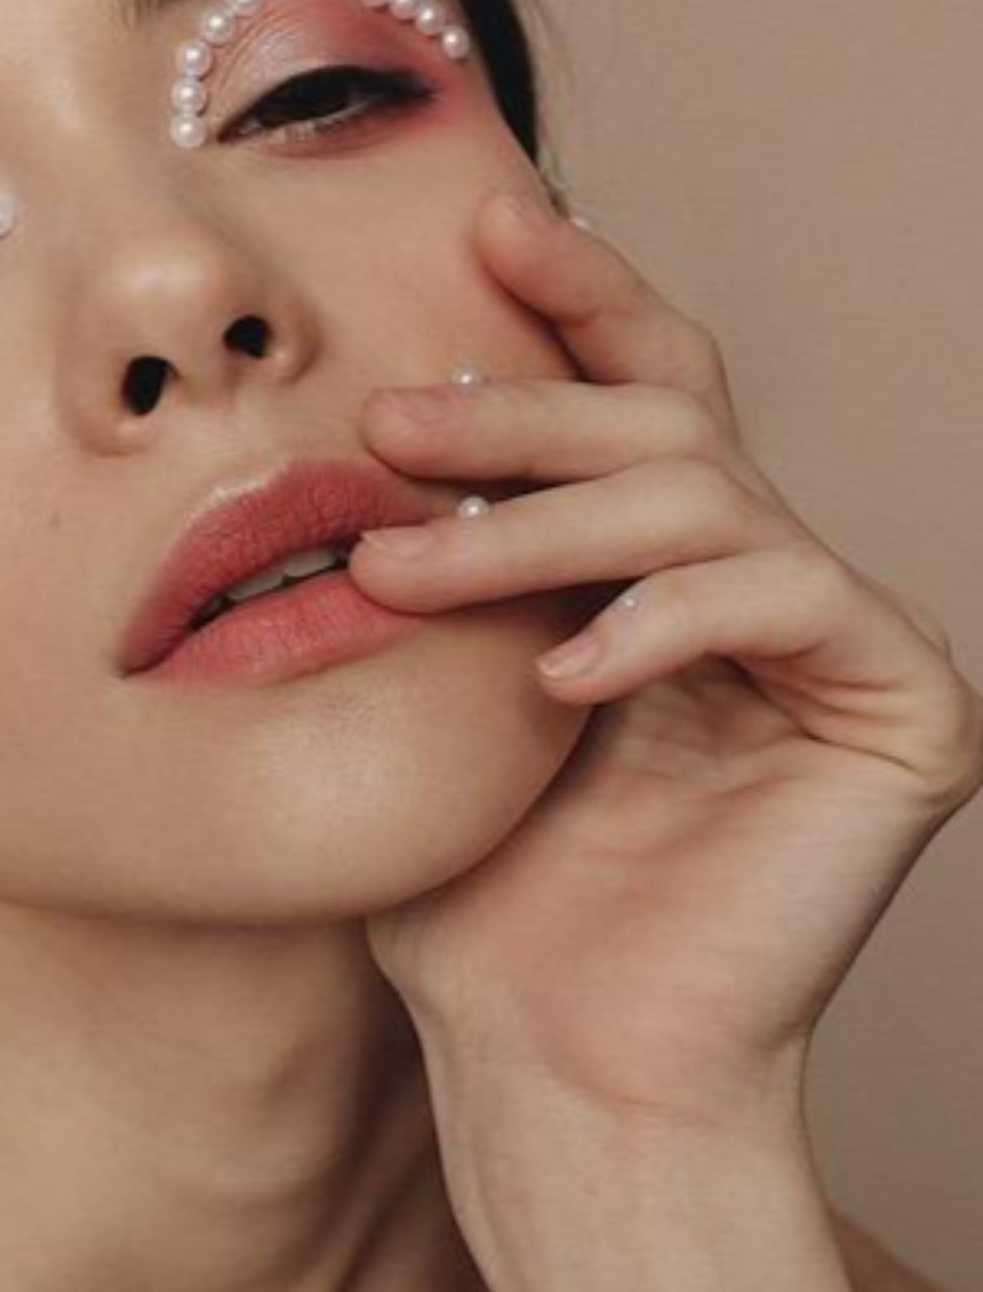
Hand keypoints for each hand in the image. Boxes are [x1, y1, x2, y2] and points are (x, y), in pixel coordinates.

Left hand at [351, 188, 982, 1142]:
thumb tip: (384, 406)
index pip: (637, 397)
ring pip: (707, 496)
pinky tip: (558, 679)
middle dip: (517, 412)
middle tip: (387, 426)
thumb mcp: (431, 694)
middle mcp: (764, 587)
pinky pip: (788, 597)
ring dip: (543, 523)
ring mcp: (839, 644)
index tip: (484, 222)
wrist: (554, 1068)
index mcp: (664, 573)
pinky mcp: (907, 711)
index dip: (578, 298)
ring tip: (410, 575)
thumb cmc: (476, 902)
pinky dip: (660, 622)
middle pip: (665, 423)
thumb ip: (439, 559)